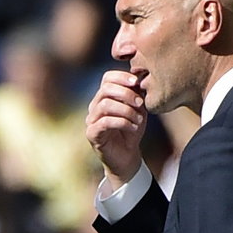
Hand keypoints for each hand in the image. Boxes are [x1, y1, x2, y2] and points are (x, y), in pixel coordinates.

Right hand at [86, 70, 147, 187]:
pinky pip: (105, 122)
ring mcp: (91, 120)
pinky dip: (123, 122)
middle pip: (105, 89)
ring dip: (126, 110)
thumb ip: (137, 95)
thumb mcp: (138, 110)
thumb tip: (140, 79)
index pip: (107, 78)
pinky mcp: (92, 134)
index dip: (121, 77)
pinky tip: (133, 128)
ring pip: (105, 105)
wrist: (127, 156)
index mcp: (104, 97)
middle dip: (126, 94)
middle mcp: (95, 106)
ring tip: (138, 119)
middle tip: (140, 103)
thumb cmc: (131, 131)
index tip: (137, 82)